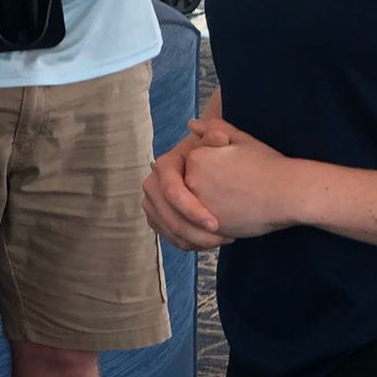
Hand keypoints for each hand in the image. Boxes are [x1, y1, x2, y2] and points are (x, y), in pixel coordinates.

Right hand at [143, 125, 232, 251]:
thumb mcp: (220, 140)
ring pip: (169, 230)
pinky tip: (213, 242)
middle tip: (224, 238)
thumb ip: (217, 134)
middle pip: (168, 216)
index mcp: (164, 165)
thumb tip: (213, 133)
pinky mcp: (158, 219)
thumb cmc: (218, 152)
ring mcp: (153, 203)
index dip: (192, 210)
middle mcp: (152, 185)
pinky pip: (171, 237)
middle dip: (195, 232)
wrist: (212, 164)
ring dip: (196, 240)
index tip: (215, 223)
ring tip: (224, 239)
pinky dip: (191, 244)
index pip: (172, 191)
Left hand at [182, 119, 300, 239]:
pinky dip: (220, 222)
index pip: (196, 165)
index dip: (217, 169)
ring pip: (199, 208)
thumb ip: (213, 129)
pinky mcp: (210, 227)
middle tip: (240, 186)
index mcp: (197, 157)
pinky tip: (239, 215)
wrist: (287, 193)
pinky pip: (207, 226)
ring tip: (240, 201)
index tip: (236, 171)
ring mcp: (199, 206)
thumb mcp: (240, 139)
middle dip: (213, 187)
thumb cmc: (267, 164)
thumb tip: (191, 123)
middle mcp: (192, 181)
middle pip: (195, 186)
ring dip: (215, 205)